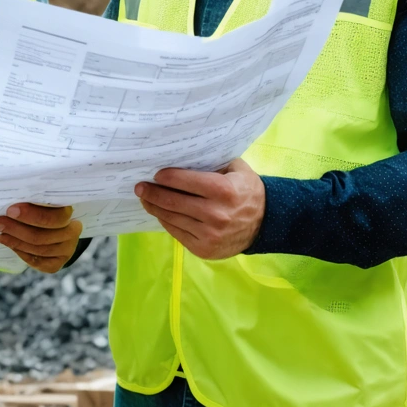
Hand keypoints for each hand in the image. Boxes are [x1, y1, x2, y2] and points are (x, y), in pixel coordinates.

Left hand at [0, 203, 82, 273]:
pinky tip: (11, 244)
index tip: (10, 210)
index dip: (31, 215)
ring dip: (15, 241)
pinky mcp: (57, 263)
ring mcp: (66, 250)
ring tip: (1, 233)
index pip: (55, 217)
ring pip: (38, 249)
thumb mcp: (41, 198)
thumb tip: (9, 193)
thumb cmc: (44, 207)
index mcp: (69, 211)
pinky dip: (22, 253)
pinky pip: (38, 262)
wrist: (56, 225)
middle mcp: (72, 232)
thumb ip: (31, 197)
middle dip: (17, 229)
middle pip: (42, 236)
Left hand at [135, 158, 264, 259]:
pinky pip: (177, 233)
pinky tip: (160, 212)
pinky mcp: (204, 249)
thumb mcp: (236, 169)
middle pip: (173, 202)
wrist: (267, 223)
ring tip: (145, 199)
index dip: (166, 177)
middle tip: (139, 186)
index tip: (155, 174)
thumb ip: (213, 162)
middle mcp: (215, 214)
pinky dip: (166, 221)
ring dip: (155, 207)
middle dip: (152, 193)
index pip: (184, 181)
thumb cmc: (248, 191)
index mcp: (222, 190)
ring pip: (172, 218)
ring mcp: (209, 234)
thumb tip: (182, 157)